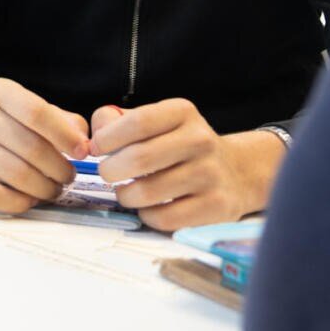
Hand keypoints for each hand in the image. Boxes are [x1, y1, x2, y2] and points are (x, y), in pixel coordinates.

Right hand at [0, 79, 89, 214]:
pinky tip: (29, 199)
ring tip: (53, 189)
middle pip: (31, 147)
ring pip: (16, 174)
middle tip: (68, 177)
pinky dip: (20, 203)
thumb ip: (61, 121)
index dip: (64, 135)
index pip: (36, 111)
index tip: (82, 152)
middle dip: (59, 168)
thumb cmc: (3, 126)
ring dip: (44, 189)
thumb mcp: (28, 111)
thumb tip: (84, 143)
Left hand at [89, 99, 285, 230]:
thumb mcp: (156, 123)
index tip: (96, 148)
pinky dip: (146, 215)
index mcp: (183, 112)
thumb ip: (117, 122)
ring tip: (126, 191)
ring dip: (125, 195)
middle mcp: (200, 140)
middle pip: (139, 158)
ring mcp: (210, 174)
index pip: (138, 122)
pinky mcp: (216, 206)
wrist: (234, 172)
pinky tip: (148, 207)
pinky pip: (164, 218)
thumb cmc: (179, 146)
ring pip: (147, 192)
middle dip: (110, 169)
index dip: (108, 138)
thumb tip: (95, 135)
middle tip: (108, 173)